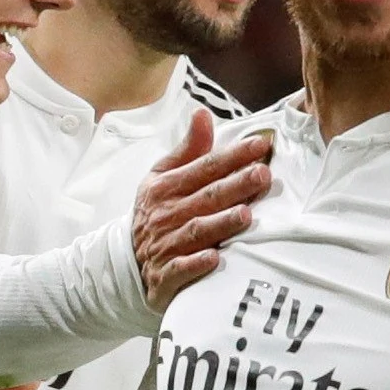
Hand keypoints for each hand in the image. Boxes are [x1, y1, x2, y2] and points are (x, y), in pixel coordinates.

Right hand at [133, 109, 272, 309]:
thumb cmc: (154, 212)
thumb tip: (203, 114)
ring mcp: (166, 245)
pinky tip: (213, 259)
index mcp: (166, 187)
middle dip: (235, 186)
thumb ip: (187, 149)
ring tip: (246, 214)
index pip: (204, 167)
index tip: (261, 145)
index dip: (233, 156)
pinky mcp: (165, 275)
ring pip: (196, 232)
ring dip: (220, 223)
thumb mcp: (162, 176)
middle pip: (206, 197)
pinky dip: (196, 265)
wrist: (126, 261)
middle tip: (262, 175)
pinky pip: (180, 269)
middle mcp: (166, 214)